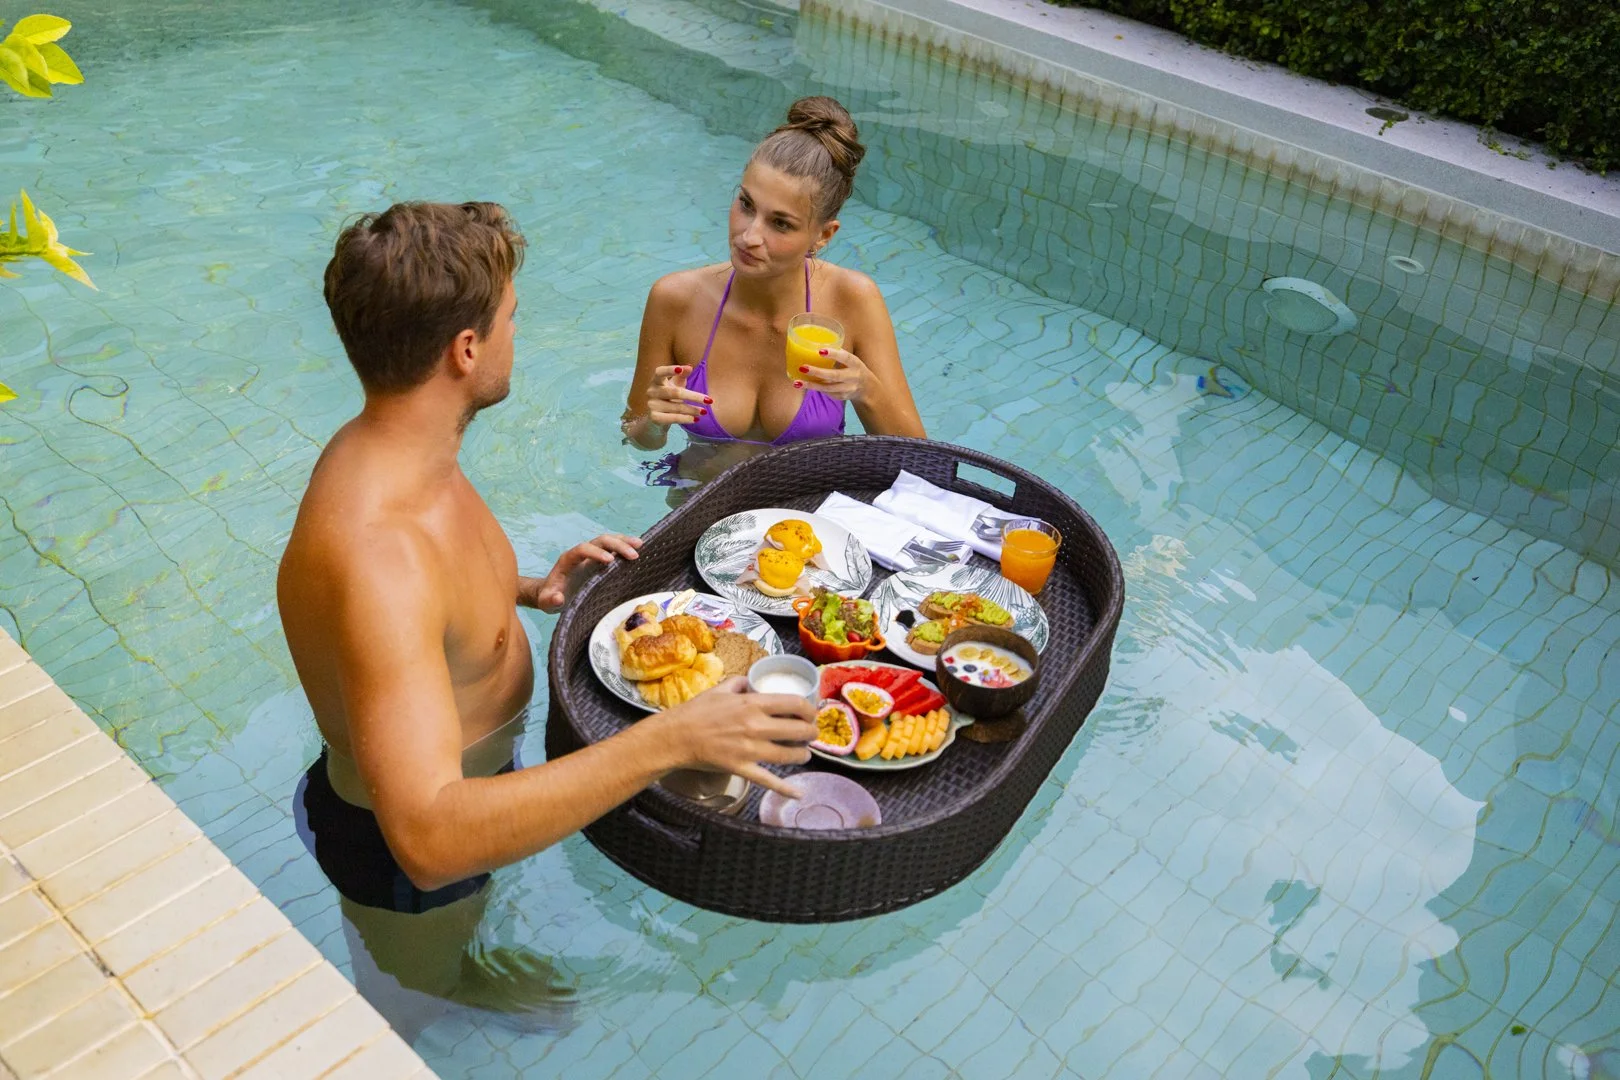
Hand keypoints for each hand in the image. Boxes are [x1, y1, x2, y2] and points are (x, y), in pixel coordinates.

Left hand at [531, 533, 642, 612]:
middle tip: (634, 554)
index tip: (610, 561)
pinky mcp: (600, 560)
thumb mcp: (546, 601)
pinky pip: (613, 549)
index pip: (583, 549)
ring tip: (641, 545)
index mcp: (568, 560)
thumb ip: (550, 600)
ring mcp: (592, 555)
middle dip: (617, 545)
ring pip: (608, 541)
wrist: (551, 594)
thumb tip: (558, 598)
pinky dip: (625, 547)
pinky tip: (640, 550)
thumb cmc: (549, 597)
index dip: (596, 552)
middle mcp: (582, 553)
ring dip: (624, 541)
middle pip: (600, 541)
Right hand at [645, 365, 712, 426]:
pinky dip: (686, 419)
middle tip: (709, 400)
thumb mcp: (676, 385)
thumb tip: (689, 367)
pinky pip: (673, 418)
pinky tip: (696, 419)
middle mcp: (651, 391)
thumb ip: (682, 376)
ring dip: (693, 410)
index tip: (681, 369)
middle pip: (675, 392)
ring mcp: (652, 405)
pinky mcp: (654, 418)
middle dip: (694, 397)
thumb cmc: (669, 398)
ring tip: (705, 411)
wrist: (657, 418)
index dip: (669, 370)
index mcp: (656, 381)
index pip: (660, 372)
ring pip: (677, 407)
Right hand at [653, 677, 815, 797]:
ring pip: (788, 755)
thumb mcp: (720, 688)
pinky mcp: (742, 768)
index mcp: (753, 703)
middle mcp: (756, 726)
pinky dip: (785, 788)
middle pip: (798, 730)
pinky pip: (768, 780)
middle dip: (811, 733)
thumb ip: (742, 683)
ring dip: (802, 755)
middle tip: (811, 733)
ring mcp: (750, 750)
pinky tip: (798, 792)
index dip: (809, 709)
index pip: (795, 704)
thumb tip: (754, 682)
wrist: (675, 736)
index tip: (811, 713)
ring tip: (804, 754)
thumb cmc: (696, 711)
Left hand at [794, 346, 874, 403]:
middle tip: (802, 367)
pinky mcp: (841, 397)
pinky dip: (815, 388)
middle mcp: (853, 377)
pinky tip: (804, 384)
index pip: (845, 358)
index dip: (834, 354)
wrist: (867, 389)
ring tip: (797, 382)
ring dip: (811, 385)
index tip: (820, 350)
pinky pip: (826, 392)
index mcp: (855, 363)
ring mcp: (847, 389)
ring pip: (828, 388)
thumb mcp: (851, 360)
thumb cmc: (853, 368)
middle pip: (834, 375)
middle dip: (817, 372)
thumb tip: (815, 344)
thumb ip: (837, 354)